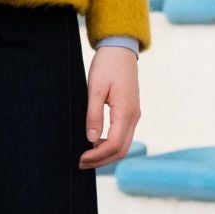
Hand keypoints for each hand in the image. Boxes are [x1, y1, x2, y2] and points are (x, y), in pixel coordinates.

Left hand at [79, 46, 140, 169]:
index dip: (97, 156)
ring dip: (106, 154)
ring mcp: (134, 115)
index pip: (113, 144)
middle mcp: (133, 116)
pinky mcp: (131, 112)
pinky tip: (95, 143)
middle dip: (101, 160)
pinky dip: (110, 145)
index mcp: (125, 112)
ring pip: (123, 145)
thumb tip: (91, 138)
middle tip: (81, 163)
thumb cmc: (107, 66)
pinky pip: (123, 135)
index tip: (81, 158)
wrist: (120, 50)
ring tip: (86, 156)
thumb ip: (94, 114)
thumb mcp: (95, 89)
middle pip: (121, 150)